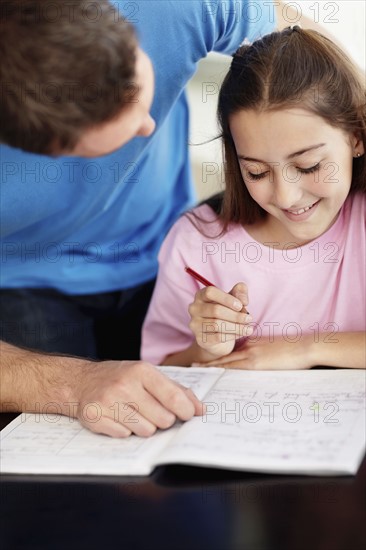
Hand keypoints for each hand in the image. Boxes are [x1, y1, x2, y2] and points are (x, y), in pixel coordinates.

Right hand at [73, 360, 204, 436]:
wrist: (82, 381)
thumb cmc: (122, 378)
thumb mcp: (149, 376)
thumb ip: (177, 391)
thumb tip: (201, 410)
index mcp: (141, 371)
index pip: (173, 397)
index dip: (185, 411)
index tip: (188, 415)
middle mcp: (124, 385)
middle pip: (162, 419)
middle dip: (163, 420)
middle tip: (153, 412)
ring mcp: (108, 402)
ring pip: (145, 431)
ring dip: (144, 427)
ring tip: (134, 414)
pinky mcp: (95, 418)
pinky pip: (124, 435)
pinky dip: (125, 430)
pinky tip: (118, 418)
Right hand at [188, 282, 252, 357]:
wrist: (218, 339)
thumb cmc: (226, 314)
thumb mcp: (234, 300)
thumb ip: (240, 293)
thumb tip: (243, 300)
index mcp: (201, 295)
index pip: (210, 292)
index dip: (227, 299)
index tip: (241, 305)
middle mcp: (194, 308)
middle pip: (215, 310)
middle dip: (235, 315)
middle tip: (249, 318)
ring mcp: (195, 324)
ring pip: (217, 324)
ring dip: (236, 327)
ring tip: (249, 328)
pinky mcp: (200, 339)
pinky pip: (218, 337)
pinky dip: (233, 335)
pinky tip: (241, 334)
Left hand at [192, 335, 312, 369]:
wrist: (305, 346)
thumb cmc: (293, 349)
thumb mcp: (274, 347)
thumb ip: (261, 352)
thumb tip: (256, 363)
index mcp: (252, 342)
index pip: (231, 350)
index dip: (217, 356)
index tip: (205, 360)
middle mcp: (248, 347)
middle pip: (224, 355)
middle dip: (209, 361)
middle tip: (193, 365)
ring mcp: (251, 354)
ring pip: (226, 361)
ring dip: (211, 366)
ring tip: (197, 369)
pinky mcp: (256, 363)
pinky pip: (235, 368)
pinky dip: (223, 371)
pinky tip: (214, 375)